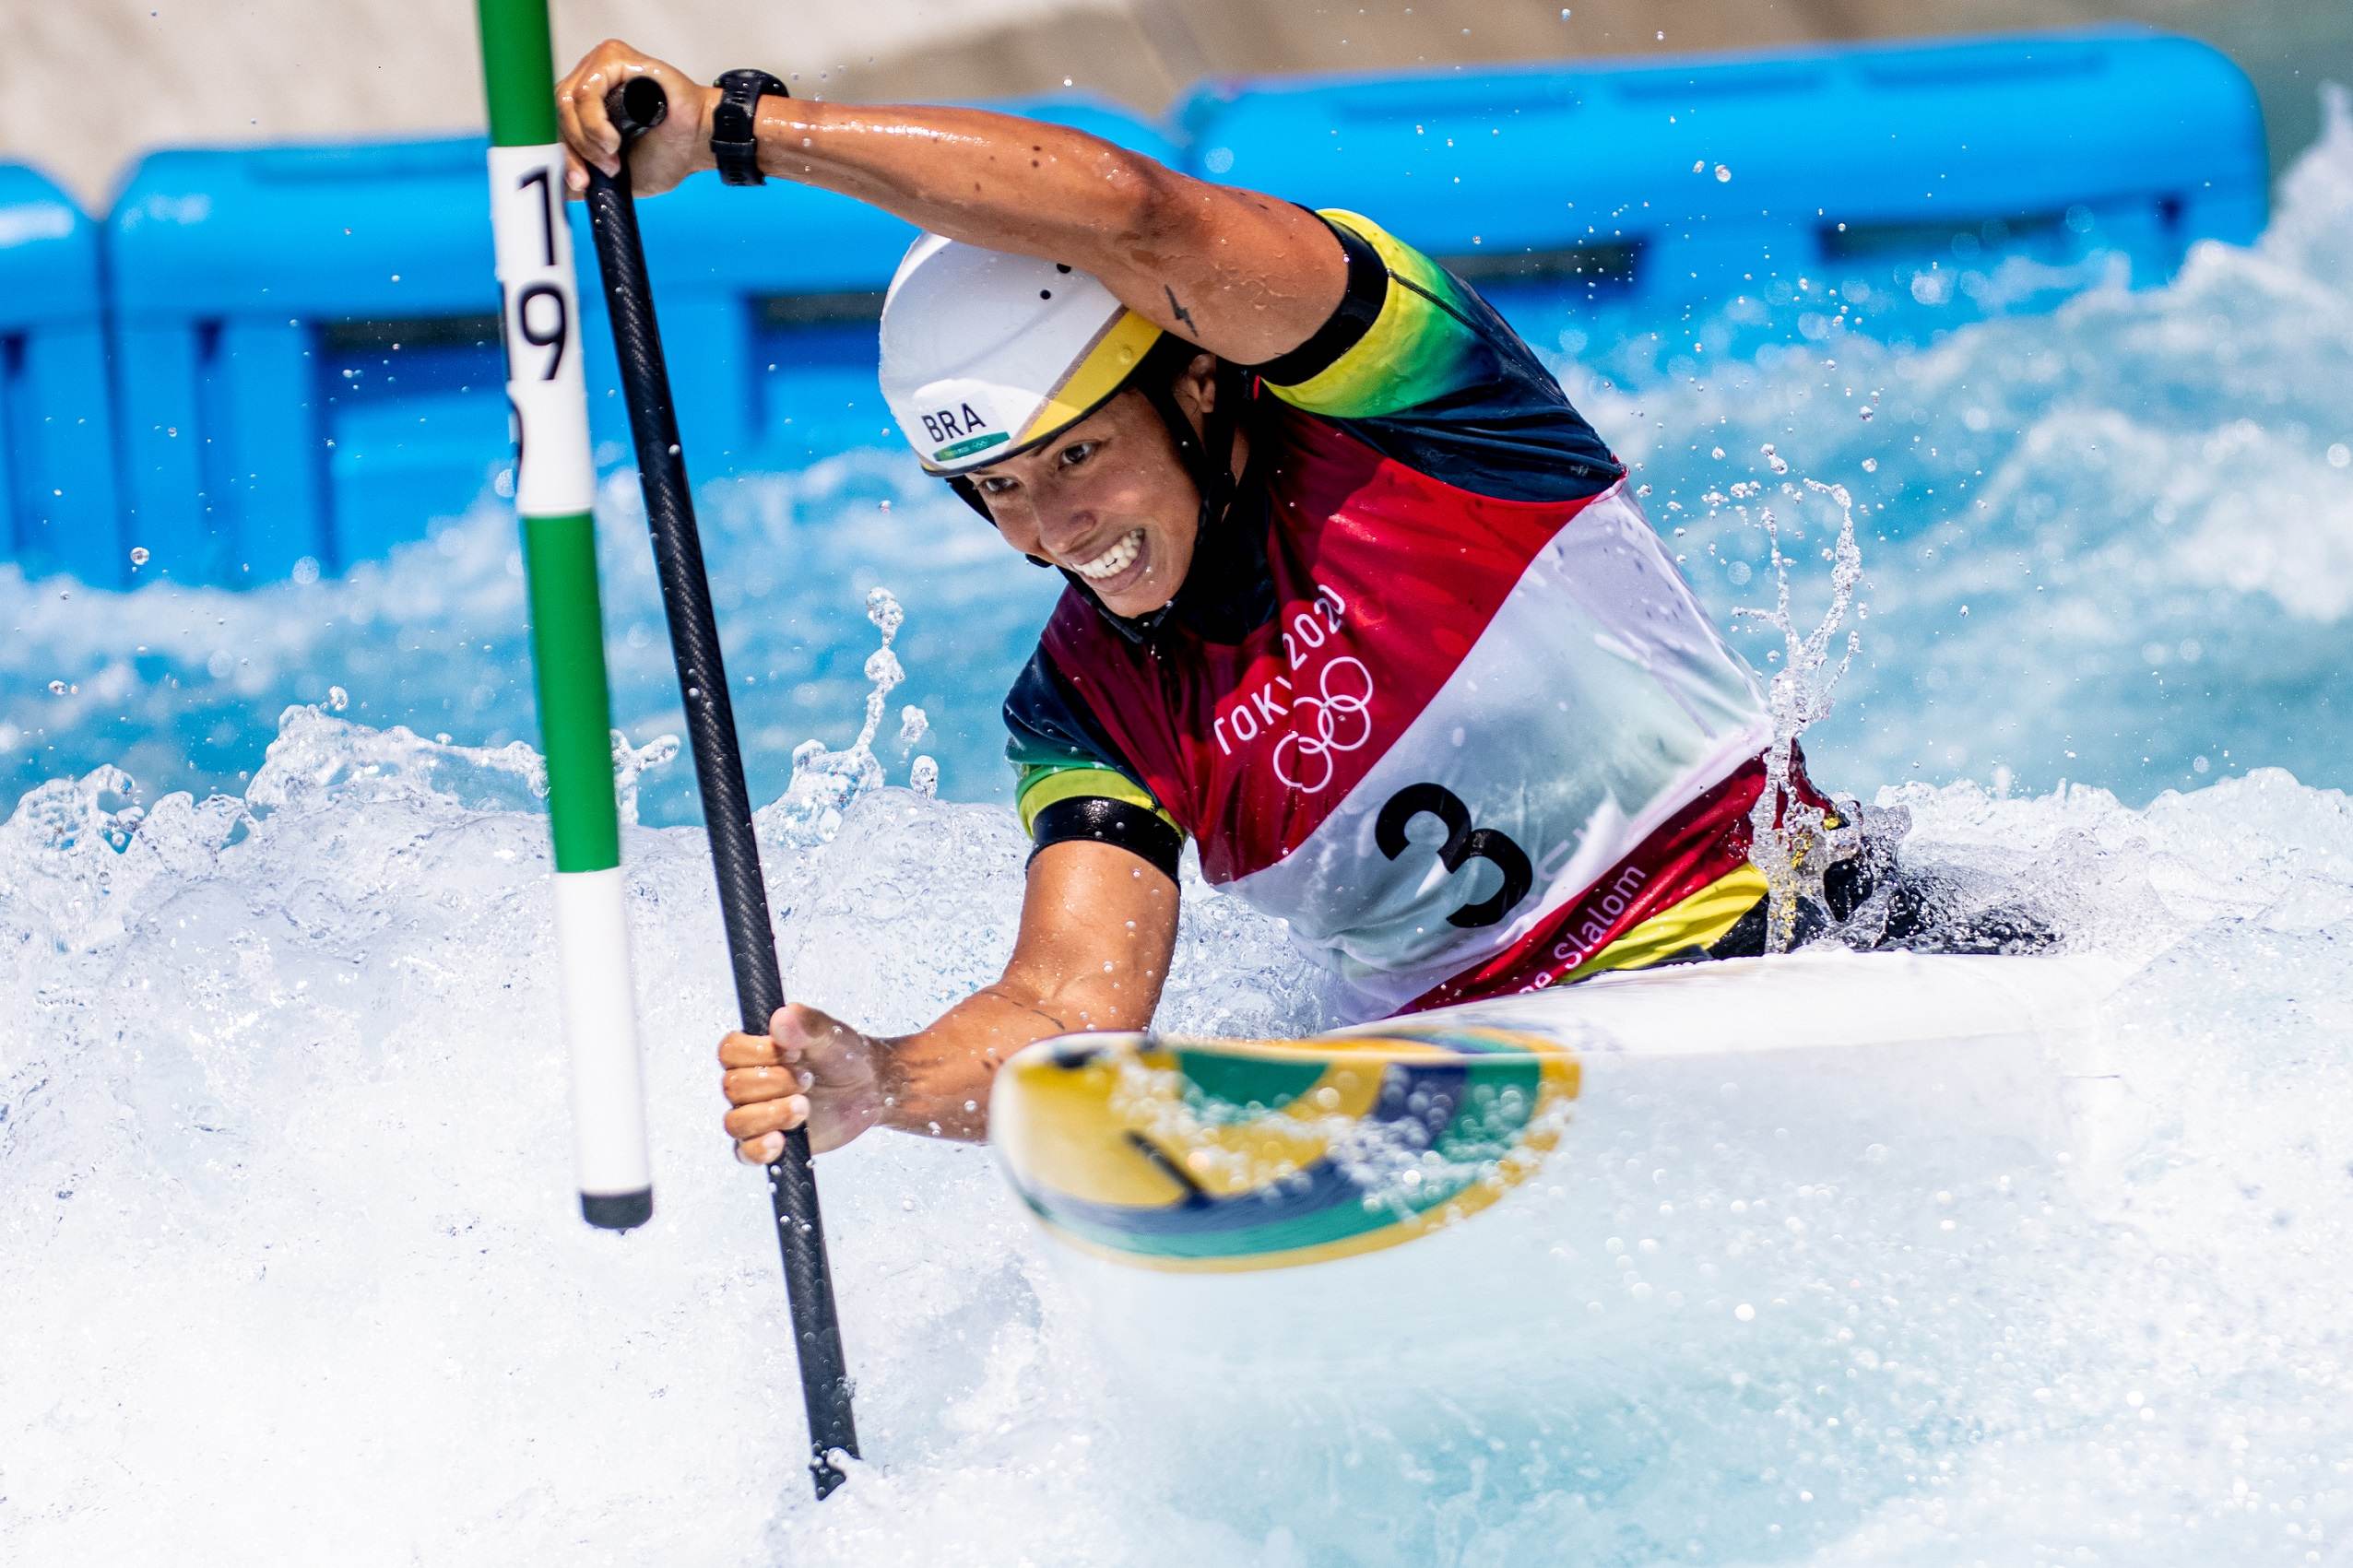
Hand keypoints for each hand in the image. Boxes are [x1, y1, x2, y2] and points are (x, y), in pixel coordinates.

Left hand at [555, 39, 717, 196]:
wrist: (700, 143)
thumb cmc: (667, 153)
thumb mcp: (618, 177)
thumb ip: (588, 176)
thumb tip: (558, 188)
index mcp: (586, 106)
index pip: (555, 124)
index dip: (562, 154)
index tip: (580, 182)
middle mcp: (590, 81)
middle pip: (557, 111)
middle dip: (575, 149)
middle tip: (604, 169)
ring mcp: (601, 67)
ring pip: (569, 100)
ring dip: (588, 137)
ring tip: (613, 154)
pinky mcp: (614, 58)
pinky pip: (588, 88)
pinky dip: (595, 121)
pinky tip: (614, 139)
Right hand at [719, 1004, 890, 1160]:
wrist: (870, 1087)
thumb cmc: (844, 1056)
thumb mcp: (830, 1034)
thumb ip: (807, 1023)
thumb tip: (781, 1017)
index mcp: (755, 1052)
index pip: (729, 1051)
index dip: (757, 1053)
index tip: (792, 1052)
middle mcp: (749, 1084)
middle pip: (733, 1087)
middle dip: (774, 1083)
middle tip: (808, 1079)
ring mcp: (757, 1115)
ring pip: (736, 1122)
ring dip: (771, 1114)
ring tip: (805, 1107)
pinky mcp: (770, 1142)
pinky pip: (746, 1154)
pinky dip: (759, 1149)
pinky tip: (780, 1141)